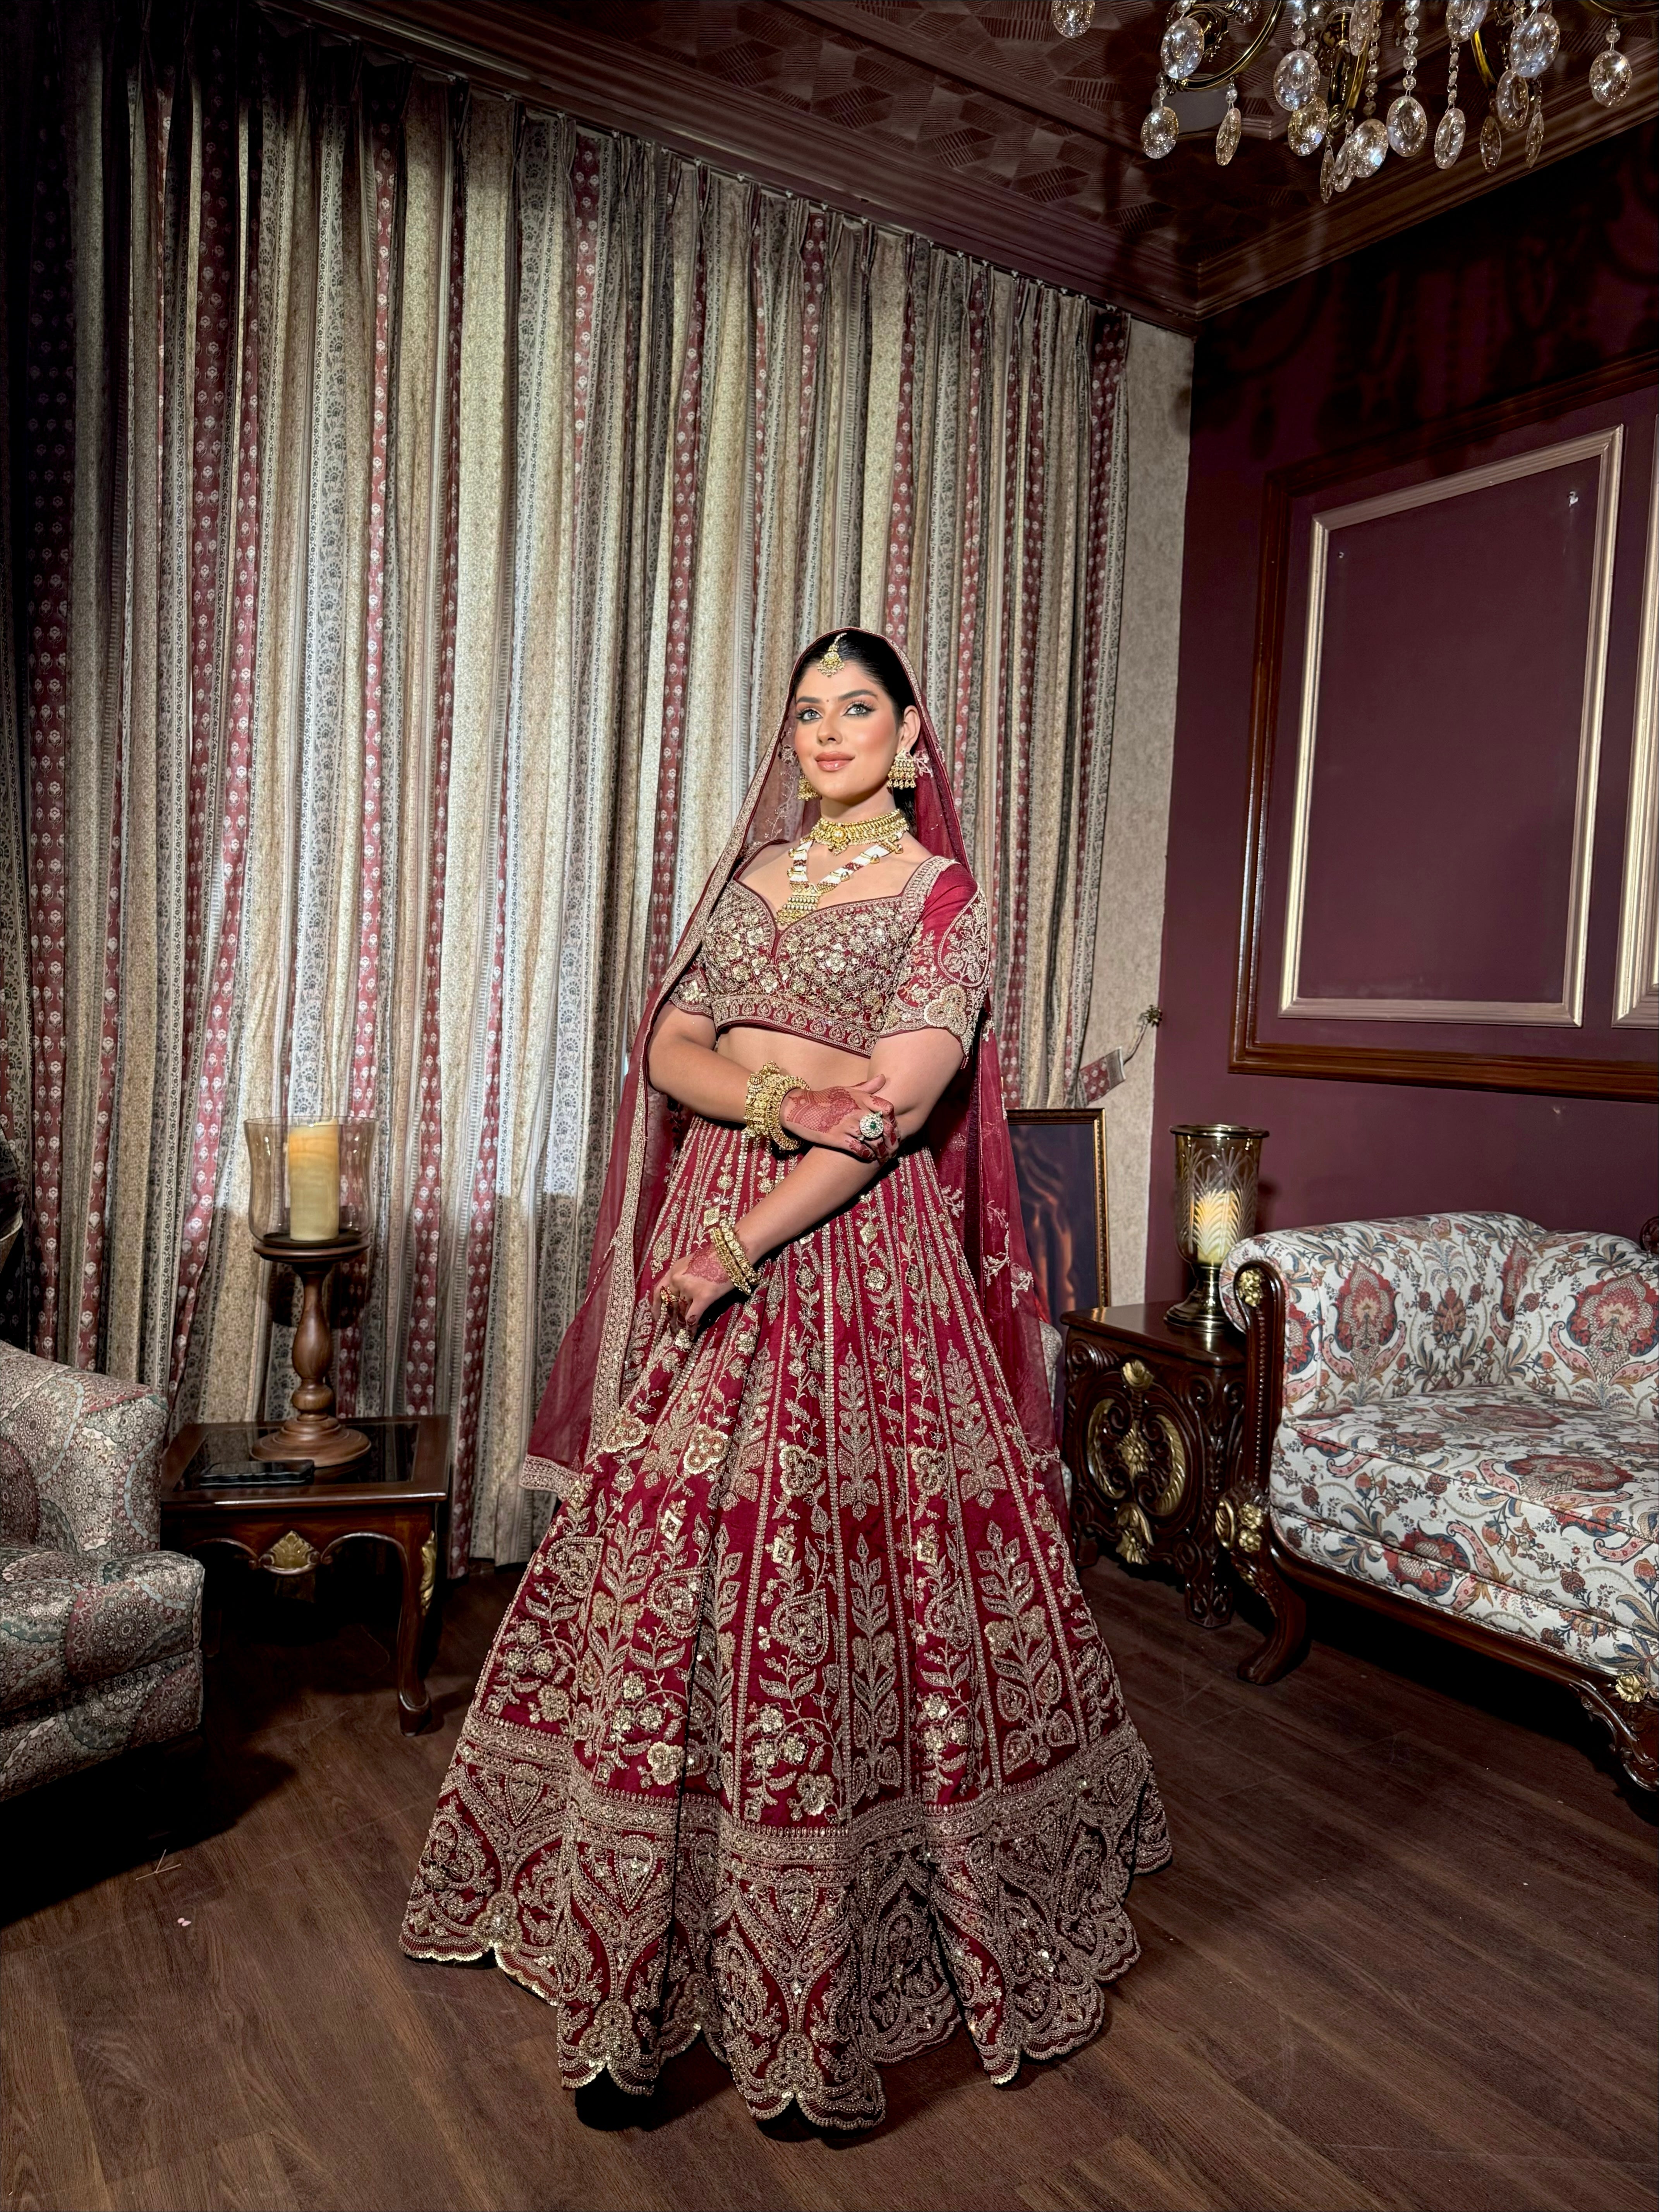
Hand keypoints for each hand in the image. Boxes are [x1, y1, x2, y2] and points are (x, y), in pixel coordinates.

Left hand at [655, 1240, 735, 1333]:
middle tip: (672, 1328)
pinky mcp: (703, 1297)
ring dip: (682, 1324)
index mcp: (675, 1269)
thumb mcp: (693, 1263)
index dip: (656, 1306)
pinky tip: (691, 1334)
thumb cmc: (717, 1255)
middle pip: (671, 1304)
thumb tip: (683, 1294)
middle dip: (672, 1318)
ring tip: (682, 1332)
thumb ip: (684, 1276)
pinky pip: (693, 1317)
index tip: (656, 1317)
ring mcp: (689, 1288)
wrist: (733, 1252)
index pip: (659, 1291)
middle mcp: (678, 1279)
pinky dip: (691, 1328)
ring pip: (682, 1312)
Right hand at [780, 1076, 897, 1161]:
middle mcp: (856, 1110)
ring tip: (884, 1156)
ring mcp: (847, 1125)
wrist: (798, 1108)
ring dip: (881, 1151)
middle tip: (893, 1148)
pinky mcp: (837, 1138)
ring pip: (873, 1140)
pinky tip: (869, 1157)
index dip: (893, 1120)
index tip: (893, 1128)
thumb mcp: (846, 1089)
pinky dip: (867, 1155)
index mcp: (860, 1097)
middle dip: (891, 1140)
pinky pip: (859, 1149)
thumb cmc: (824, 1098)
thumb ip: (867, 1087)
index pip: (887, 1108)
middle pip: (884, 1127)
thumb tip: (883, 1077)